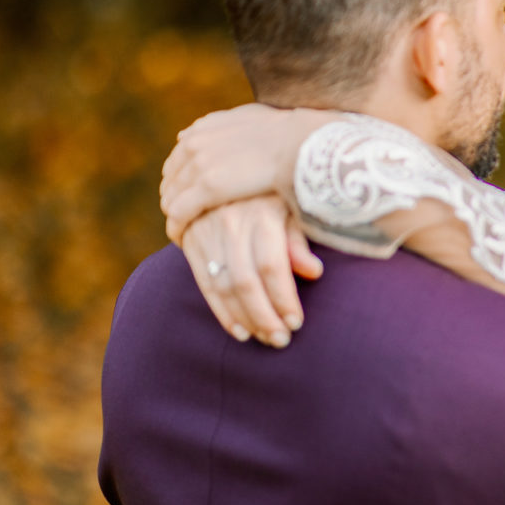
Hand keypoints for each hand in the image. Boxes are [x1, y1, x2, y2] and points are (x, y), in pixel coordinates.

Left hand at [160, 103, 338, 242]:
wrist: (299, 143)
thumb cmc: (285, 135)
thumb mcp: (251, 119)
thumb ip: (227, 125)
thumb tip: (215, 130)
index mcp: (202, 130)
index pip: (177, 160)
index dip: (181, 181)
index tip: (189, 197)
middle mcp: (193, 145)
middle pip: (170, 180)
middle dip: (175, 199)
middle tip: (187, 220)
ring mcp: (198, 167)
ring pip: (170, 198)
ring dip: (175, 217)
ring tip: (186, 233)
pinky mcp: (207, 189)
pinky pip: (178, 214)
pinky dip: (177, 228)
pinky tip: (182, 240)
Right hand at [180, 194, 324, 345]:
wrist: (224, 164)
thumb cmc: (271, 190)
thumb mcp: (290, 205)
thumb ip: (298, 240)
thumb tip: (314, 272)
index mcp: (261, 213)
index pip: (272, 266)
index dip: (283, 298)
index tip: (296, 322)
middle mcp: (232, 223)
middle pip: (246, 281)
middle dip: (265, 317)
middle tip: (281, 341)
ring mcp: (207, 232)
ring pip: (224, 286)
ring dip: (245, 319)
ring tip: (264, 339)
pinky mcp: (191, 241)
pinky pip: (204, 283)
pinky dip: (221, 311)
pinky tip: (239, 330)